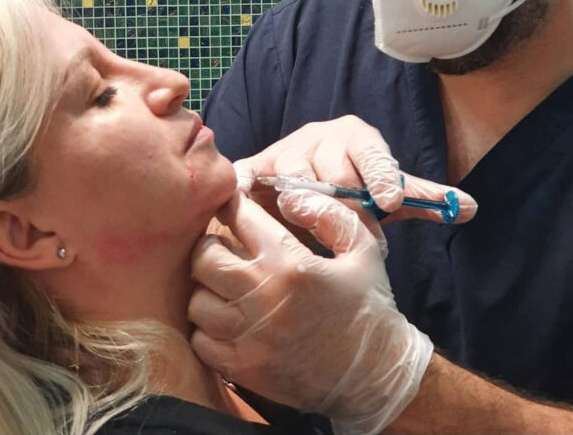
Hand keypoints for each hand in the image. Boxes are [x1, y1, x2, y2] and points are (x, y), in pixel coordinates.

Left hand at [189, 188, 433, 434]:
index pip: (240, 219)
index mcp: (291, 264)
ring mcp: (249, 337)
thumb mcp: (363, 248)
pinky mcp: (243, 369)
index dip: (233, 205)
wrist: (375, 375)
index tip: (233, 205)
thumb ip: (326, 214)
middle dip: (211, 245)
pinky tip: (227, 318)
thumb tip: (287, 196)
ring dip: (207, 287)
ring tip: (225, 283)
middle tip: (224, 245)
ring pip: (197, 300)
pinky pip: (200, 340)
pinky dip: (207, 326)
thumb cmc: (368, 305)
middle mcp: (263, 298)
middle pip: (205, 258)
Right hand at [233, 115, 476, 222]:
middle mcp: (319, 137)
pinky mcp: (253, 165)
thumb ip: (424, 198)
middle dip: (346, 205)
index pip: (371, 151)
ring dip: (304, 204)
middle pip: (333, 170)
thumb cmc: (352, 187)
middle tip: (358, 235)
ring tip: (312, 227)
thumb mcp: (388, 192)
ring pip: (293, 177)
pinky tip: (246, 205)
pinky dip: (245, 189)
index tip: (390, 201)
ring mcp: (284, 150)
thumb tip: (472, 207)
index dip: (380, 175)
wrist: (301, 177)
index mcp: (357, 136)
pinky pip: (246, 176)